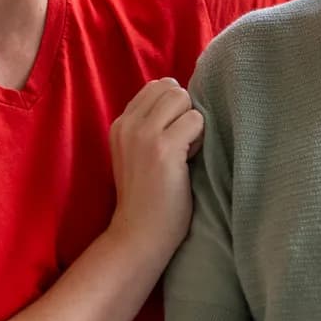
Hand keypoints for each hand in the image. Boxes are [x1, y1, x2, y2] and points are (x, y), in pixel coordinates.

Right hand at [108, 78, 205, 259]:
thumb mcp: (136, 153)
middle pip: (170, 88)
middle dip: (185, 111)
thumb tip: (182, 96)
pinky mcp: (163, 148)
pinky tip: (190, 160)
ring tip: (186, 150)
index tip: (173, 134)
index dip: (174, 106)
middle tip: (183, 142)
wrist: (139, 234)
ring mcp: (144, 135)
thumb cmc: (147, 197)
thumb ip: (150, 125)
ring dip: (193, 123)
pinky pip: (196, 120)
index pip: (156, 86)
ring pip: (182, 98)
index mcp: (120, 124)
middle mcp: (128, 124)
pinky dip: (200, 138)